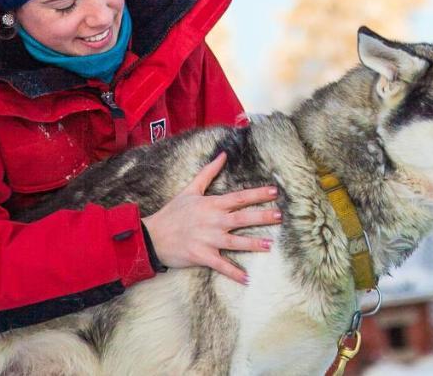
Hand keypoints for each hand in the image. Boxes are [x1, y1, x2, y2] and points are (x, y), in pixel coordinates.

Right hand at [142, 152, 280, 283]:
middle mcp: (212, 221)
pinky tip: (247, 279)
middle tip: (280, 216)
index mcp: (211, 204)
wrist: (152, 236)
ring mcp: (208, 239)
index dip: (257, 194)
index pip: (239, 197)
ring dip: (253, 244)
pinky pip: (220, 265)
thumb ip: (208, 172)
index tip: (274, 191)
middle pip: (241, 218)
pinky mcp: (202, 256)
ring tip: (270, 245)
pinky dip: (233, 273)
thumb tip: (223, 154)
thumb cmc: (173, 213)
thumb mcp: (190, 189)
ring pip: (235, 242)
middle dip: (261, 217)